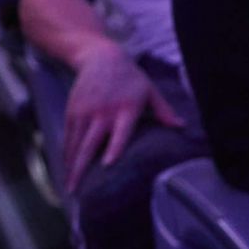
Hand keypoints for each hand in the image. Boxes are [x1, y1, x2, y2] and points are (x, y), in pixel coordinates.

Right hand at [62, 44, 183, 192]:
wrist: (101, 58)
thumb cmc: (131, 78)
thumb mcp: (150, 91)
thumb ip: (163, 111)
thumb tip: (182, 127)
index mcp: (127, 108)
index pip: (120, 132)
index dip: (114, 148)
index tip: (107, 165)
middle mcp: (104, 112)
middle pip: (91, 143)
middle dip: (82, 168)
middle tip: (77, 191)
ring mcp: (85, 112)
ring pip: (76, 143)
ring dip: (71, 166)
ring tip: (70, 187)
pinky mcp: (73, 111)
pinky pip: (68, 137)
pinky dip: (66, 154)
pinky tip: (66, 169)